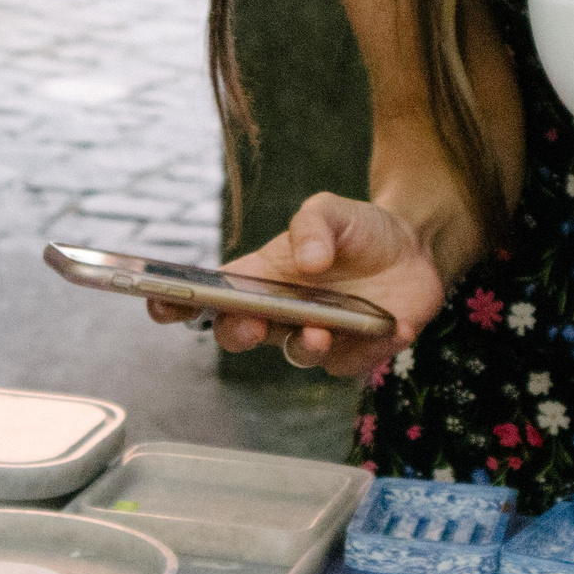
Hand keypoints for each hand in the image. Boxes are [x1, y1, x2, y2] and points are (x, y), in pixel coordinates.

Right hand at [149, 192, 444, 378]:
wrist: (415, 249)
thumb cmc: (358, 230)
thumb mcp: (331, 210)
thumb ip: (313, 225)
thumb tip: (306, 260)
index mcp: (261, 276)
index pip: (209, 294)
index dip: (177, 303)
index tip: (158, 305)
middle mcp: (280, 312)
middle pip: (239, 333)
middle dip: (236, 333)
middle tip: (247, 324)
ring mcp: (315, 336)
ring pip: (294, 355)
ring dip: (302, 346)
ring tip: (318, 331)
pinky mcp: (353, 353)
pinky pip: (349, 363)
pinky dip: (363, 348)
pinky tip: (384, 327)